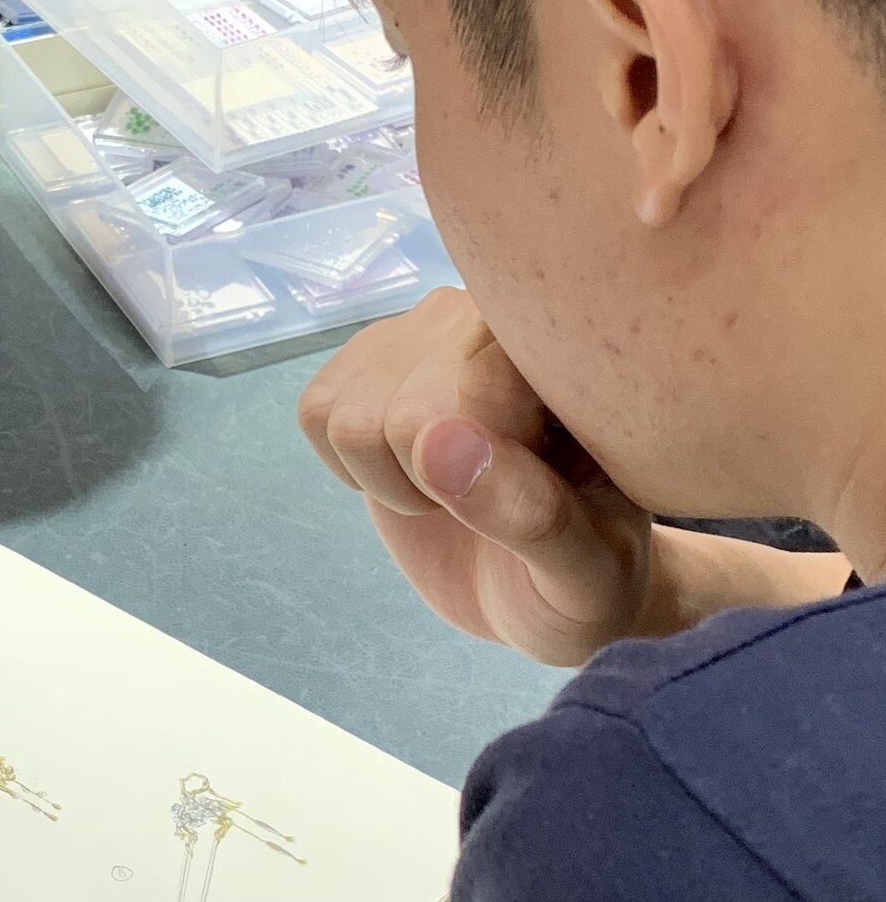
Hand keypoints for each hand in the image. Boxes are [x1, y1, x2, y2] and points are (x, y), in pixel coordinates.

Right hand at [297, 288, 654, 665]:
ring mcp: (419, 330)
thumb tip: (434, 443)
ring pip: (346, 416)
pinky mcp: (366, 358)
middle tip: (493, 503)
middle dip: (434, 488)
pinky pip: (313, 411)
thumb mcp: (589, 574)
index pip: (481, 396)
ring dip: (388, 480)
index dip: (492, 478)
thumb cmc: (588, 578)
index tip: (547, 499)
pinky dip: (349, 466)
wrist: (544, 584)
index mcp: (563, 352)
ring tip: (453, 489)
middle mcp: (486, 317)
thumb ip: (530, 513)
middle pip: (404, 413)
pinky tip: (408, 471)